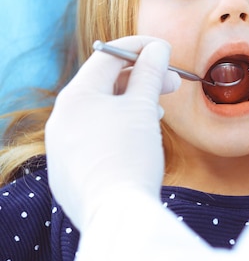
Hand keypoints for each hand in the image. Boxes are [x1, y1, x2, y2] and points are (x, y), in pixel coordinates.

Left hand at [45, 36, 180, 229]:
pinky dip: (121, 125)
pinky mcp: (71, 167)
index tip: (166, 48)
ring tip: (160, 108)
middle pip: (105, 83)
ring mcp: (64, 144)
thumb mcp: (143, 107)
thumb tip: (157, 47)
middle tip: (173, 81)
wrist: (117, 213)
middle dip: (142, 78)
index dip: (140, 47)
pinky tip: (141, 134)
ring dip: (134, 102)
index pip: (108, 56)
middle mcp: (63, 116)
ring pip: (102, 109)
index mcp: (76, 96)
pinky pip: (97, 134)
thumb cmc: (130, 154)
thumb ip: (150, 72)